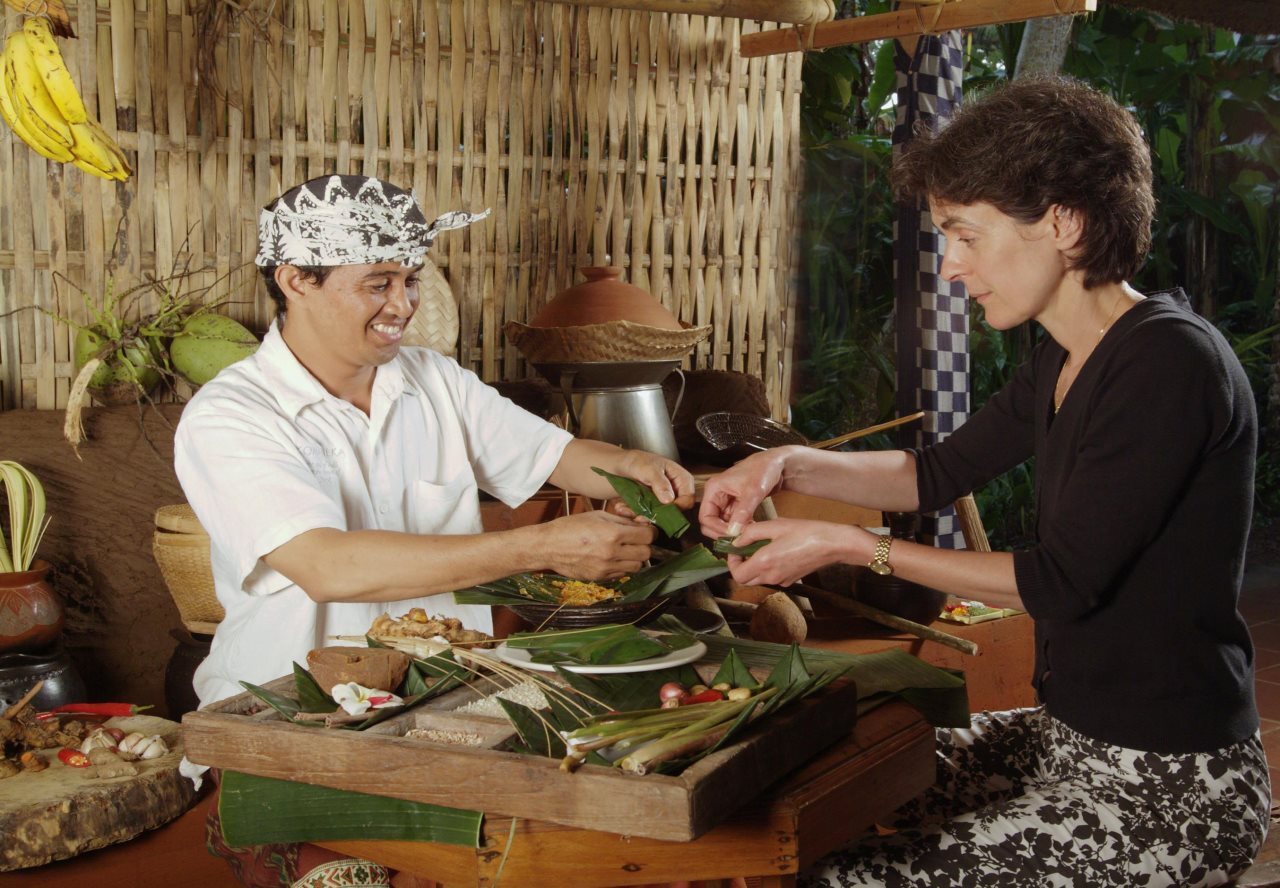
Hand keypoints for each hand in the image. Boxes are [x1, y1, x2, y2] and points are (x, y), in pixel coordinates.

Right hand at [535, 510, 656, 579]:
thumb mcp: (598, 516)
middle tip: (636, 540)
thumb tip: (642, 524)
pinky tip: (612, 558)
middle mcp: (611, 552)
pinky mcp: (600, 577)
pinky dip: (622, 566)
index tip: (646, 530)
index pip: (647, 536)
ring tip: (624, 550)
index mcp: (612, 533)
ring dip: (635, 558)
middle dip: (644, 545)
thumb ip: (622, 521)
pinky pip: (622, 573)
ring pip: (637, 567)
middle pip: (646, 553)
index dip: (650, 532)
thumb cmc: (571, 527)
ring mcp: (606, 567)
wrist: (548, 546)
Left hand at [606, 450, 695, 519]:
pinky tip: (626, 509)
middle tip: (640, 516)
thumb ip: (660, 483)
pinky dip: (638, 515)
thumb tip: (669, 500)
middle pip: (676, 511)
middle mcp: (677, 491)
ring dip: (645, 516)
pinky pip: (650, 515)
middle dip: (658, 516)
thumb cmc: (638, 461)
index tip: (660, 511)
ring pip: (661, 516)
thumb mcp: (648, 469)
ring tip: (628, 511)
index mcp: (682, 479)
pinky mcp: (654, 506)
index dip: (677, 508)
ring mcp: (665, 500)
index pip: (688, 499)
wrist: (622, 464)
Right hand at [698, 449, 789, 538]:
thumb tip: (733, 532)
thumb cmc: (763, 469)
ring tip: (748, 532)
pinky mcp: (736, 506)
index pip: (705, 516)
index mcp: (714, 489)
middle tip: (739, 538)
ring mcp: (726, 502)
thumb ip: (743, 512)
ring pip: (722, 524)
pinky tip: (751, 528)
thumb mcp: (753, 491)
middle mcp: (717, 496)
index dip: (716, 528)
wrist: (776, 464)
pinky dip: (740, 528)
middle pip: (711, 523)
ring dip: (733, 531)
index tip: (732, 535)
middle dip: (722, 532)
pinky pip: (733, 522)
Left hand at [723, 518, 865, 586]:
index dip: (732, 562)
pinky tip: (778, 550)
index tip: (736, 549)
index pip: (737, 575)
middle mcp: (772, 576)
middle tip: (747, 547)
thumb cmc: (807, 532)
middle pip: (746, 580)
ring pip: (759, 578)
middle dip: (742, 565)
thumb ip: (751, 533)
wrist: (833, 544)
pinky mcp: (791, 580)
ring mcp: (782, 580)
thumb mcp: (775, 525)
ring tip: (764, 545)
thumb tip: (736, 541)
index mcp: (765, 562)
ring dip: (755, 565)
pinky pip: (772, 576)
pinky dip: (769, 567)